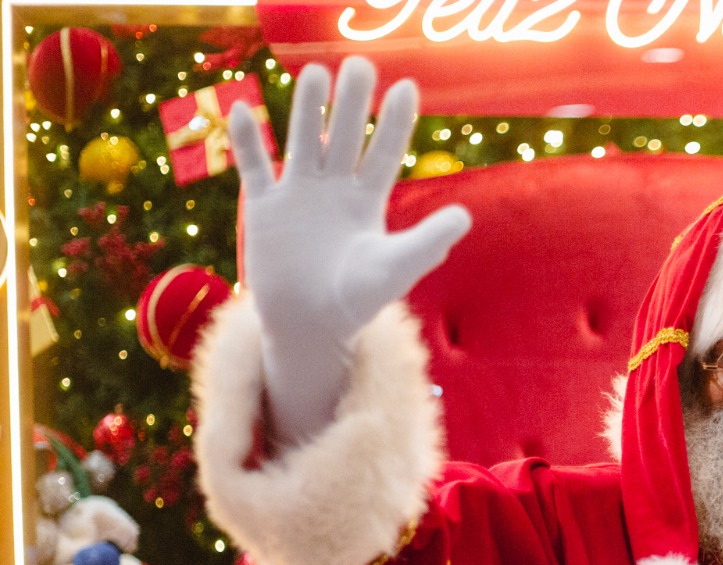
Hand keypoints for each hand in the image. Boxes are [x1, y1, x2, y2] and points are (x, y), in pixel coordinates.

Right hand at [230, 57, 471, 443]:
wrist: (309, 328)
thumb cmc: (357, 301)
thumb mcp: (395, 268)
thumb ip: (427, 242)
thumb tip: (465, 217)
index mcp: (368, 201)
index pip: (385, 151)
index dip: (395, 121)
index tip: (407, 86)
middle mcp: (335, 189)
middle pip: (344, 134)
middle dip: (352, 102)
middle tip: (360, 64)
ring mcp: (298, 195)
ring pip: (302, 140)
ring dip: (306, 109)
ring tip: (315, 73)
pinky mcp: (264, 208)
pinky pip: (255, 166)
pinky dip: (249, 140)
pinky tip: (245, 107)